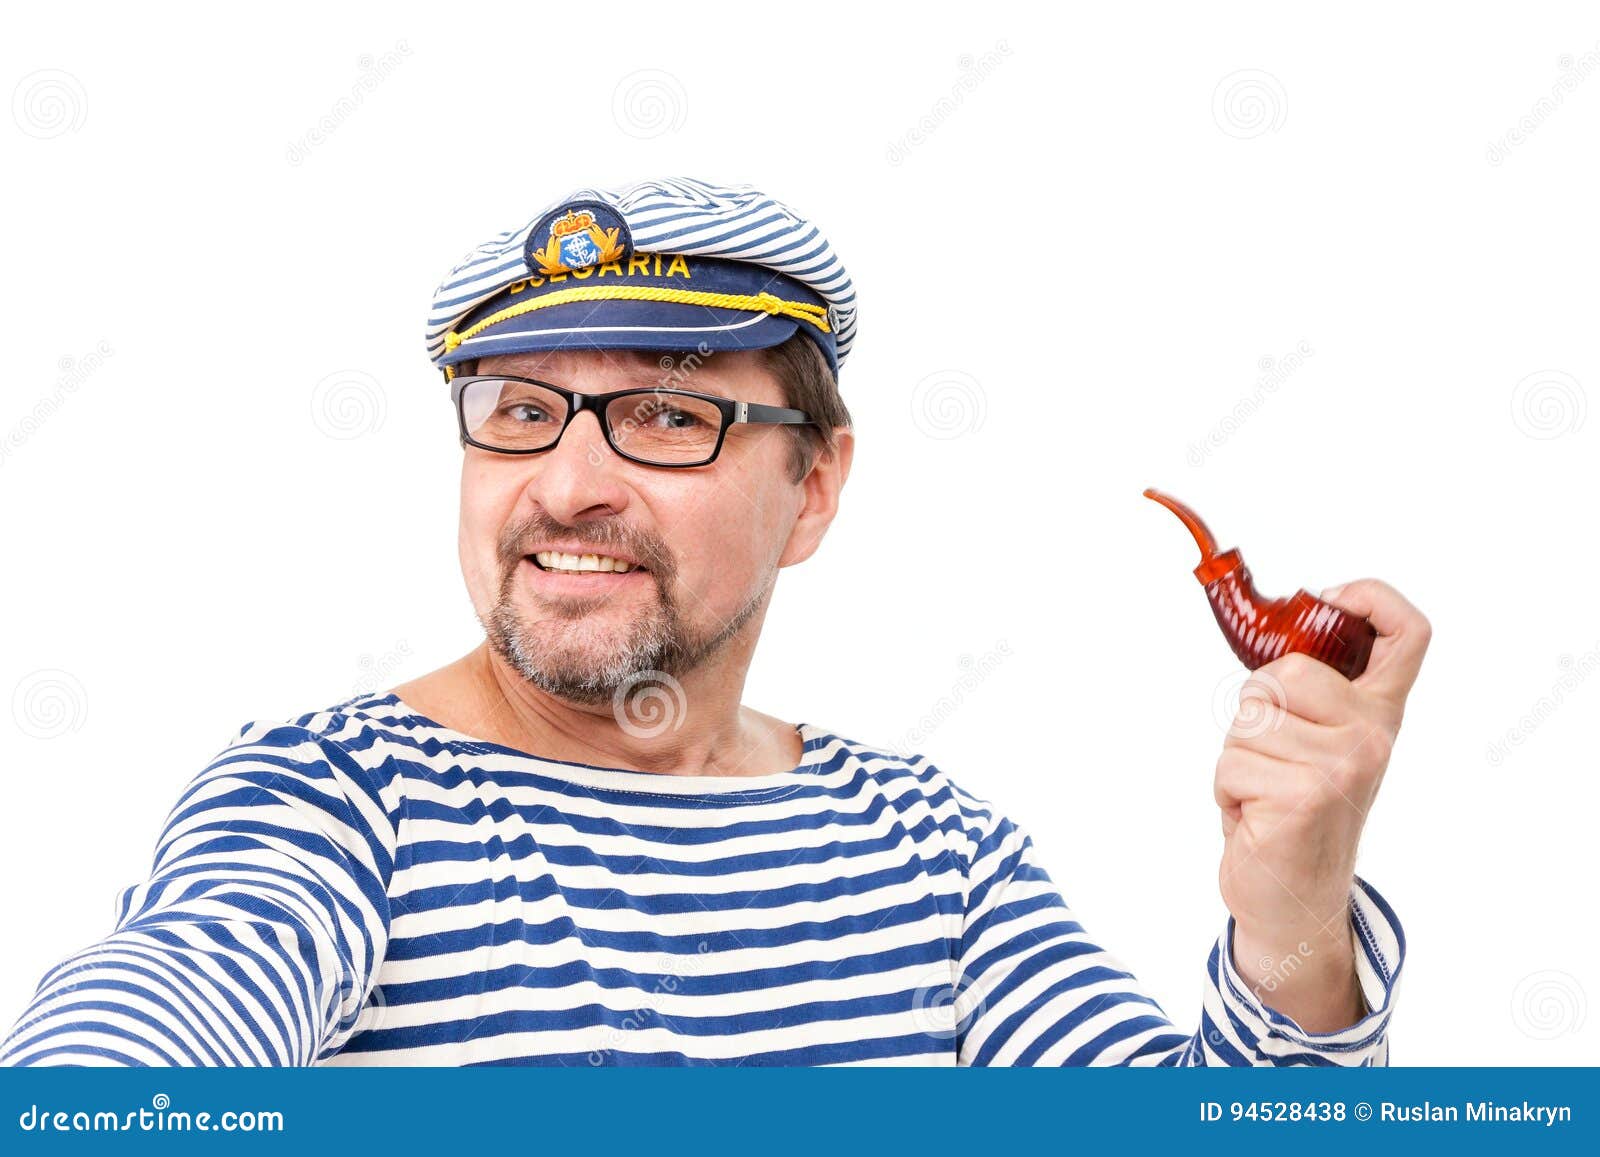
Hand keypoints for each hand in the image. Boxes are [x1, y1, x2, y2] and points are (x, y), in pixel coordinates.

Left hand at [1214, 579, 1430, 1030]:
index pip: (1406, 633)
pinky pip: (1231, 764)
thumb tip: (1268, 640)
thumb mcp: (1317, 746)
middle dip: (1254, 713)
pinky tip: (1257, 819)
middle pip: (1283, 673)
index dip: (1371, 596)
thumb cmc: (1292, 813)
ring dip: (1237, 759)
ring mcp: (1342, 765)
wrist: (1294, 899)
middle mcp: (1371, 736)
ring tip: (1265, 793)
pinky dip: (1227, 791)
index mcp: (1378, 714)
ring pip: (1247, 722)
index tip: (1329, 598)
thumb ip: (1309, 696)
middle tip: (1273, 760)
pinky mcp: (1305, 795)